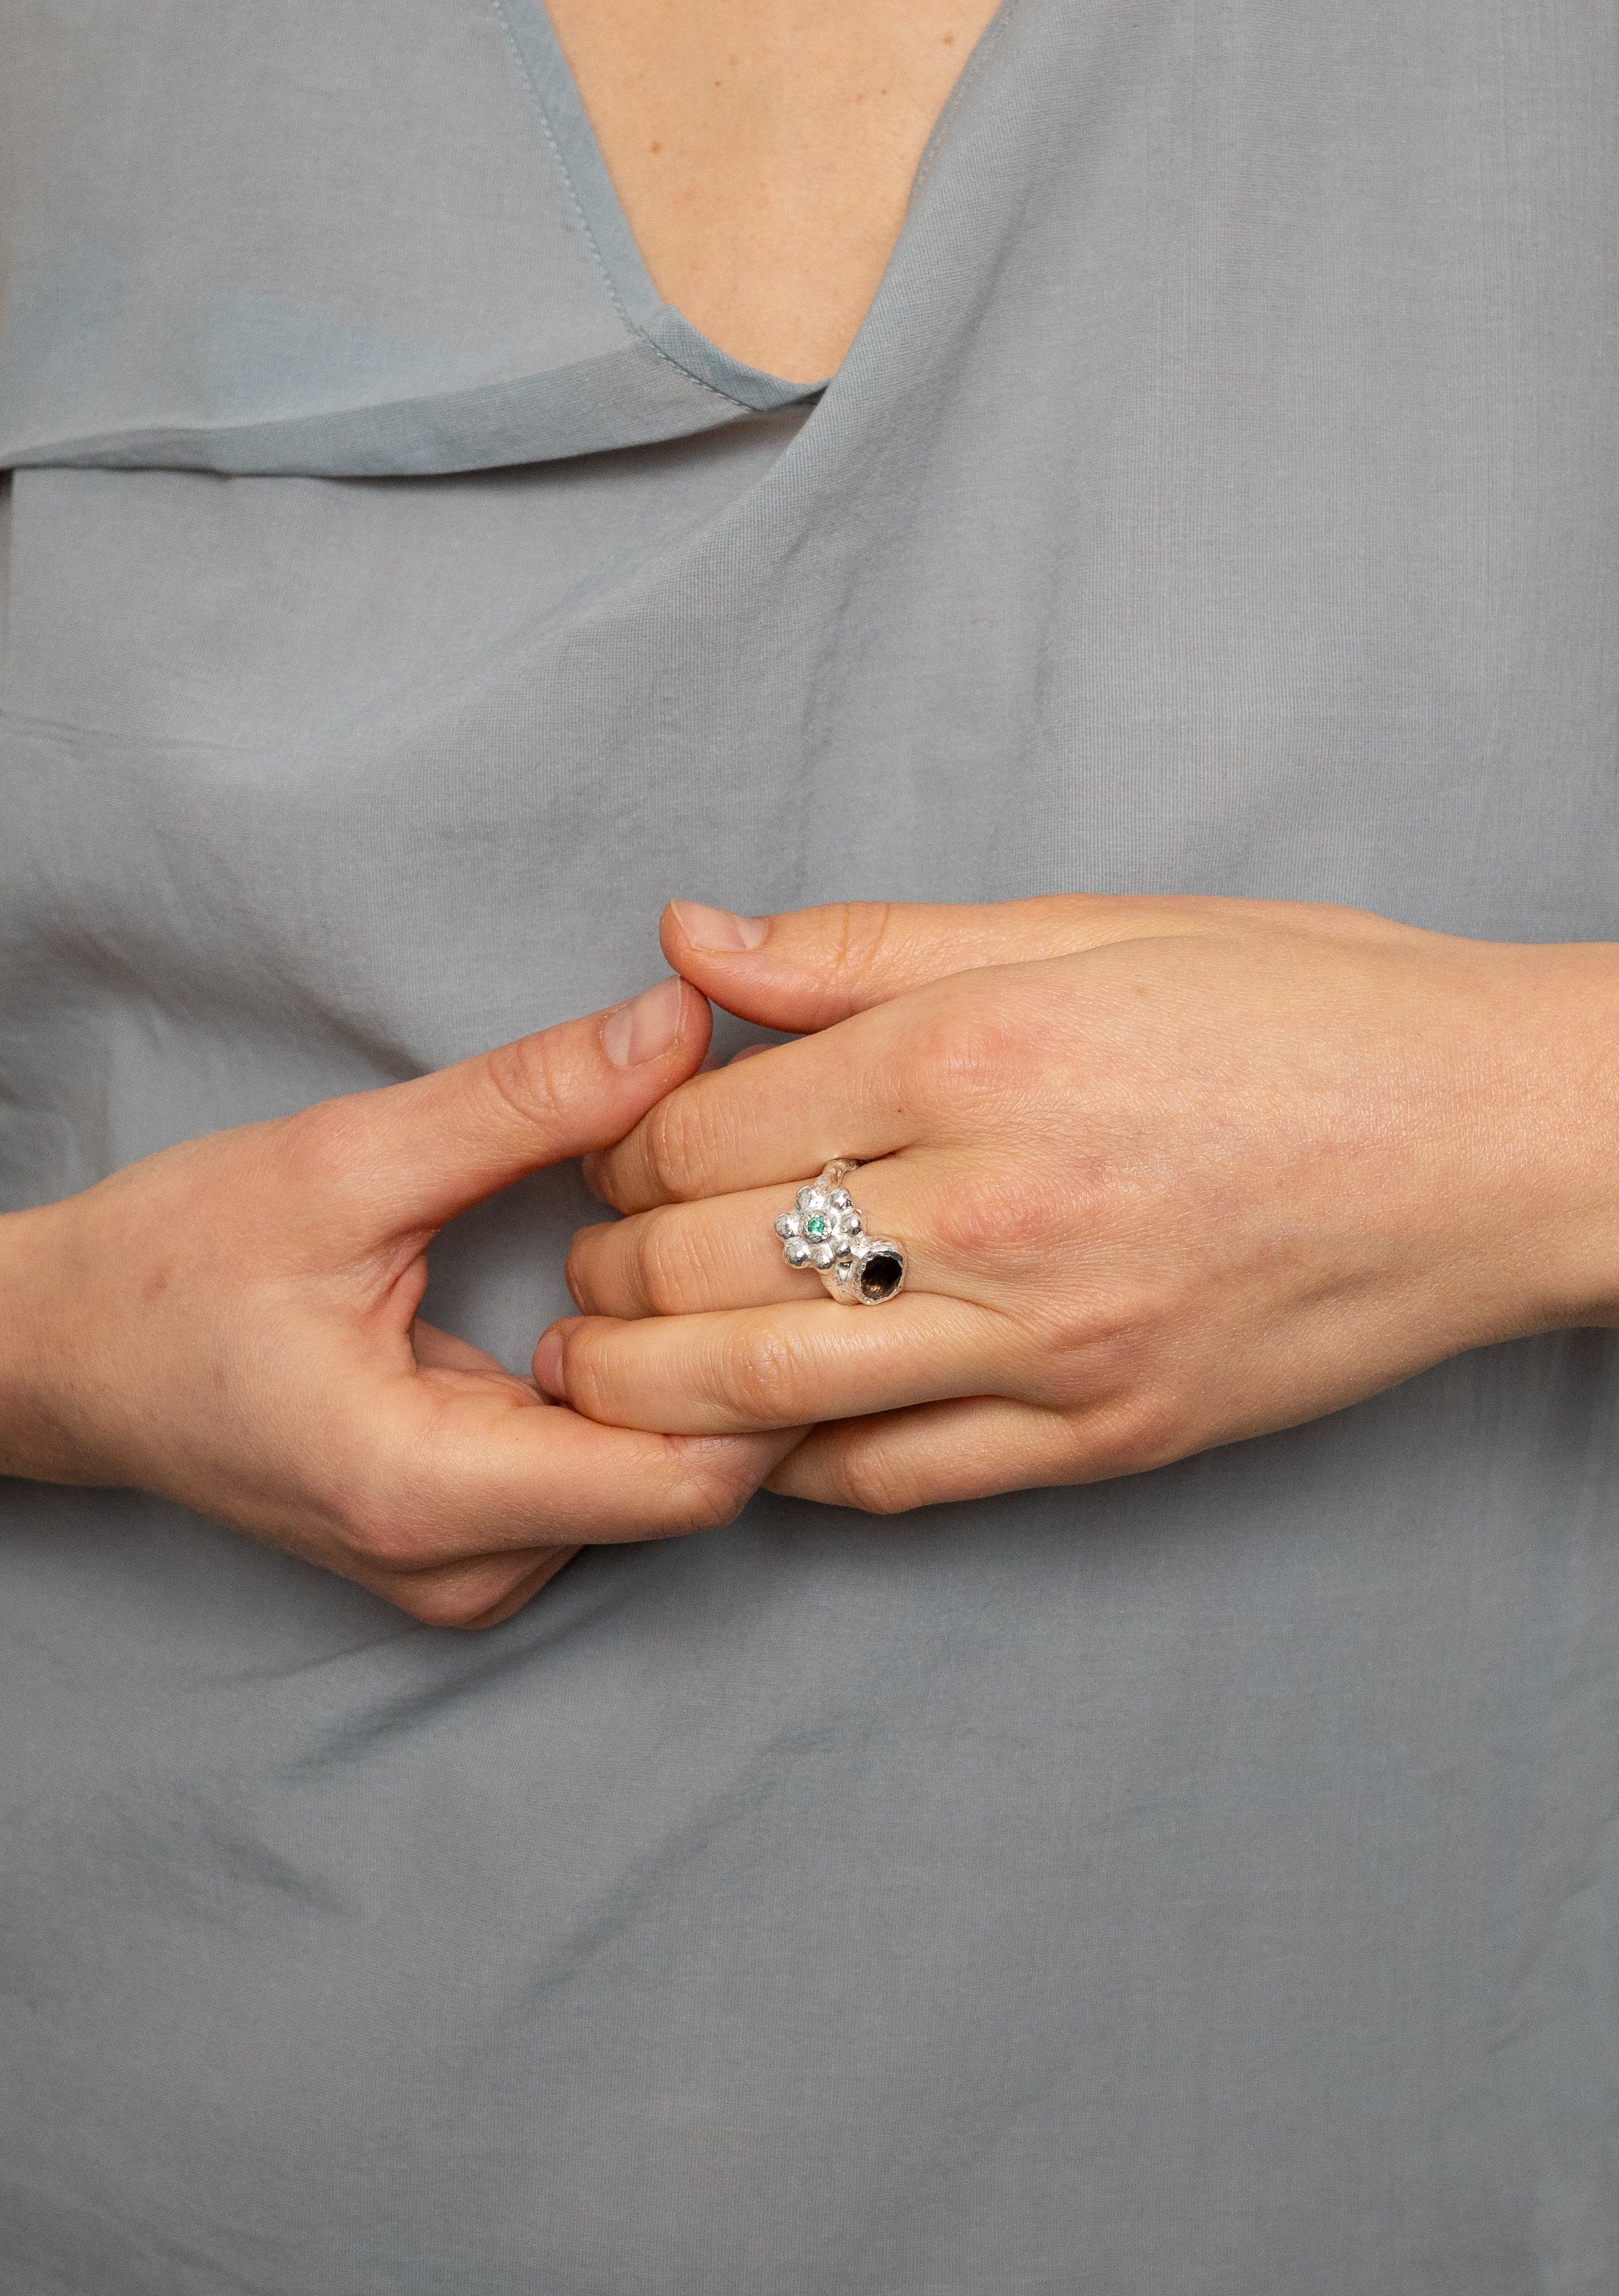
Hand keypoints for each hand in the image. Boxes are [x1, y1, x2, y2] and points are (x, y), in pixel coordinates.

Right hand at [0, 978, 792, 1624]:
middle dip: (745, 1352)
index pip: (688, 1478)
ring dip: (697, 1370)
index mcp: (426, 1491)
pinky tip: (642, 1296)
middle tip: (777, 1216)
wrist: (62, 1359)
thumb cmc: (168, 1269)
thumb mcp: (341, 1161)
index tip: (802, 1240)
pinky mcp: (471, 1551)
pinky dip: (644, 1392)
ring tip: (710, 1243)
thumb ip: (524, 1102)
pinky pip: (607, 1483)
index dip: (769, 1360)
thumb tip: (682, 1026)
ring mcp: (469, 1575)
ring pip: (660, 1488)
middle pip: (691, 1485)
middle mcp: (463, 1568)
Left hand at [546, 895, 1618, 1511]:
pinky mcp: (1104, 1439)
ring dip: (648, 1385)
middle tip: (586, 1258)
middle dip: (608, 1264)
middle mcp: (994, 1208)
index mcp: (975, 1055)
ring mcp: (1051, 1343)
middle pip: (706, 1261)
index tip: (613, 1146)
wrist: (1493, 1141)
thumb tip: (689, 942)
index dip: (621, 1142)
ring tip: (602, 1364)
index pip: (703, 1125)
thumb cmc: (1303, 1005)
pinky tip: (742, 1439)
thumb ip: (868, 946)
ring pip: (768, 1388)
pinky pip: (895, 1478)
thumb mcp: (1089, 928)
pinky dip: (790, 1468)